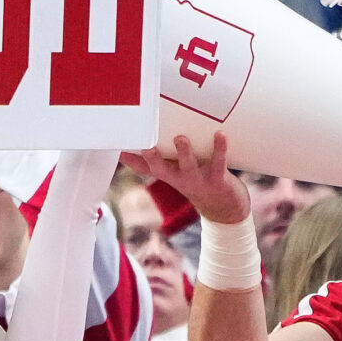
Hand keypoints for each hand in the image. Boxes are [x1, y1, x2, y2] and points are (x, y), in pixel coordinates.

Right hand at [122, 131, 249, 225]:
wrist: (223, 207)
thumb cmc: (194, 181)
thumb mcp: (171, 172)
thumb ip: (150, 161)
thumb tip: (127, 147)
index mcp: (167, 174)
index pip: (144, 167)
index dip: (131, 159)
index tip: (118, 146)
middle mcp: (178, 179)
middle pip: (161, 169)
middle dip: (153, 158)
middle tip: (146, 146)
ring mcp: (197, 180)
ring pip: (188, 166)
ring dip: (184, 153)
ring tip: (180, 138)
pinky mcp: (217, 179)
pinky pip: (218, 162)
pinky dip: (219, 148)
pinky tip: (220, 134)